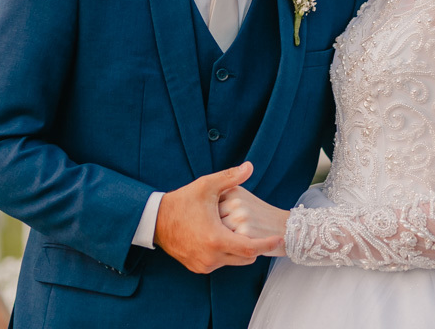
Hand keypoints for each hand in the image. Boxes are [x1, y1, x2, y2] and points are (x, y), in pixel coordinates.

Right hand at [154, 162, 282, 273]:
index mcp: (216, 240)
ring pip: (233, 262)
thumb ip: (230, 177)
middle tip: (260, 233)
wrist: (155, 220)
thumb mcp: (206, 186)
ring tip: (239, 232)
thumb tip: (250, 166)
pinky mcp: (197, 267)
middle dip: (255, 246)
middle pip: (245, 258)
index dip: (267, 244)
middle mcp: (211, 257)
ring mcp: (204, 265)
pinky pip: (220, 263)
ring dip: (239, 249)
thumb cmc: (182, 201)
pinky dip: (226, 253)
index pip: (251, 249)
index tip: (278, 238)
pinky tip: (224, 238)